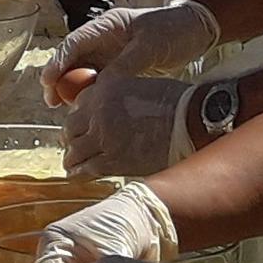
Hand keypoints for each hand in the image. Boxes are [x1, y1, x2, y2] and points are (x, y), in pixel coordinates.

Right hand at [47, 0, 220, 104]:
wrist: (194, 32)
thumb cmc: (172, 30)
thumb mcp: (149, 46)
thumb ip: (125, 64)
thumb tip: (102, 86)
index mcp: (106, 25)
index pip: (74, 43)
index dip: (58, 62)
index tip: (48, 81)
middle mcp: (102, 39)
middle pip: (72, 59)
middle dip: (58, 80)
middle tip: (51, 101)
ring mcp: (109, 53)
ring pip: (82, 72)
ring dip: (72, 89)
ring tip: (64, 109)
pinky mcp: (117, 67)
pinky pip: (97, 81)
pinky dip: (90, 93)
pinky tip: (86, 108)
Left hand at [61, 66, 199, 178]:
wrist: (191, 121)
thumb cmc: (174, 103)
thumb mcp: (139, 87)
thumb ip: (116, 97)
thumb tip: (106, 111)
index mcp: (105, 88)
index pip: (77, 104)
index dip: (79, 117)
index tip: (81, 125)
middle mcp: (98, 111)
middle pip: (71, 128)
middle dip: (72, 138)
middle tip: (74, 145)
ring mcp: (102, 136)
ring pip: (74, 150)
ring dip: (73, 157)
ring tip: (74, 163)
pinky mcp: (111, 160)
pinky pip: (85, 169)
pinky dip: (78, 173)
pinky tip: (77, 175)